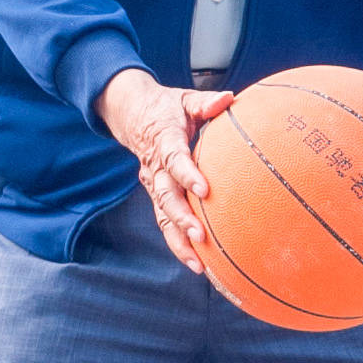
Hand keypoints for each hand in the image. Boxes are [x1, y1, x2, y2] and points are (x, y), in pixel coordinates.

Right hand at [98, 69, 225, 271]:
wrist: (133, 117)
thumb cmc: (169, 108)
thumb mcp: (186, 99)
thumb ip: (206, 102)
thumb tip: (228, 99)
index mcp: (164, 141)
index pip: (174, 160)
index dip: (187, 175)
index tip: (205, 190)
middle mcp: (155, 168)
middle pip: (165, 197)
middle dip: (181, 218)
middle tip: (199, 235)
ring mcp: (154, 185)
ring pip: (163, 217)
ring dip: (178, 241)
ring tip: (197, 263)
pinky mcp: (157, 197)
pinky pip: (166, 223)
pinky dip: (178, 244)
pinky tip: (197, 263)